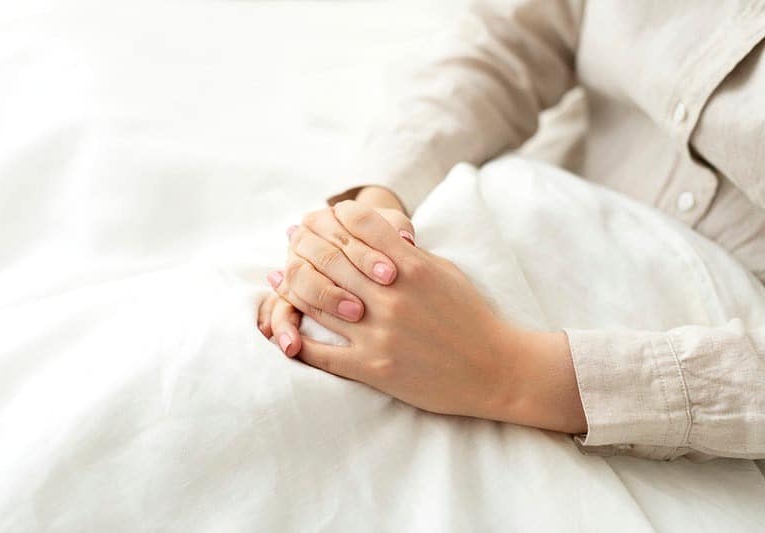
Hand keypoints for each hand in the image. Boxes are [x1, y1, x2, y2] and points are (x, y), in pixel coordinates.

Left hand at [267, 200, 586, 433]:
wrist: (496, 369)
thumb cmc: (470, 317)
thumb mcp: (444, 271)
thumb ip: (407, 253)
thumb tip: (376, 233)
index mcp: (411, 265)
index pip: (358, 224)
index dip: (333, 215)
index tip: (321, 217)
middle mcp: (390, 294)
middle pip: (329, 256)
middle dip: (304, 243)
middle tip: (289, 239)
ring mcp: (379, 332)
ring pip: (316, 300)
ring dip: (292, 285)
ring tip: (278, 277)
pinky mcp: (373, 368)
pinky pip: (321, 352)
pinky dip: (297, 339)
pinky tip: (286, 331)